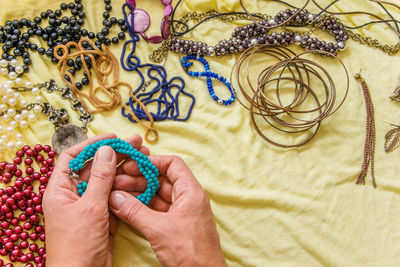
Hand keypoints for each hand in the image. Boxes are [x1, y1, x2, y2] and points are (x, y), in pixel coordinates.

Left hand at [43, 134, 148, 266]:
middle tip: (136, 144)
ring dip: (124, 170)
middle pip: (94, 167)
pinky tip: (141, 179)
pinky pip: (115, 195)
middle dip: (115, 154)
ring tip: (144, 158)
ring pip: (107, 181)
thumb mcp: (90, 207)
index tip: (113, 137)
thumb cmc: (77, 244)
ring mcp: (89, 205)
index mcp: (60, 189)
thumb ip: (100, 178)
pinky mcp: (103, 215)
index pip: (73, 157)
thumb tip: (106, 150)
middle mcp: (74, 194)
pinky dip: (127, 187)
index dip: (91, 144)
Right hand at [110, 155, 225, 266]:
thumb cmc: (191, 252)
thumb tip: (115, 198)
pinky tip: (126, 207)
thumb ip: (135, 212)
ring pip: (157, 195)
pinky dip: (142, 208)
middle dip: (139, 179)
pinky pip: (156, 210)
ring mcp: (181, 212)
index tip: (131, 165)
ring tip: (116, 193)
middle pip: (162, 179)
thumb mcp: (159, 229)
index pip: (173, 164)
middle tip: (117, 181)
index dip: (152, 162)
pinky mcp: (175, 225)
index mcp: (191, 192)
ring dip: (138, 193)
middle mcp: (187, 198)